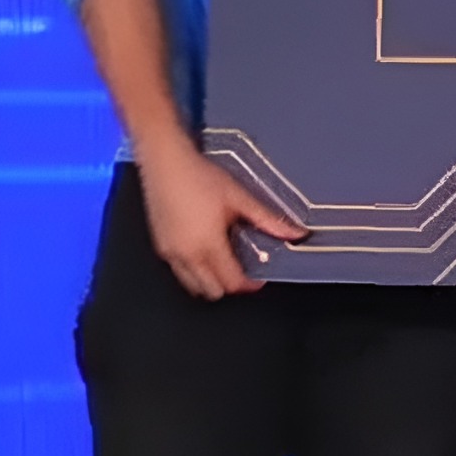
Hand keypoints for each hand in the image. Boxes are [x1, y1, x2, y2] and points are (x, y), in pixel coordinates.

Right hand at [133, 144, 308, 300]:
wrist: (165, 163)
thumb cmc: (201, 177)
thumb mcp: (239, 197)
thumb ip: (268, 220)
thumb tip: (296, 233)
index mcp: (207, 246)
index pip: (231, 283)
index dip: (249, 285)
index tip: (260, 277)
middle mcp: (185, 256)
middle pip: (211, 291)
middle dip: (230, 286)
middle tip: (245, 269)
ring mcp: (169, 254)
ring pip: (193, 286)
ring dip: (211, 281)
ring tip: (226, 260)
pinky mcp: (160, 247)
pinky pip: (179, 273)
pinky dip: (194, 271)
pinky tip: (206, 250)